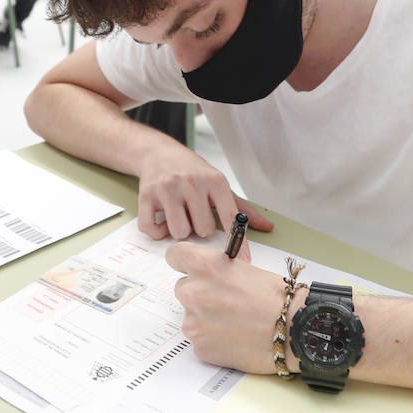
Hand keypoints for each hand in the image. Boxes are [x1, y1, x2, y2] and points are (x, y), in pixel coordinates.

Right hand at [135, 142, 271, 253]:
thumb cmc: (192, 171)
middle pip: (202, 230)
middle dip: (199, 228)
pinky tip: (162, 218)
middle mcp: (191, 183)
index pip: (230, 217)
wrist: (158, 152)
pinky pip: (152, 230)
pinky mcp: (146, 196)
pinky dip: (157, 232)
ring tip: (178, 214)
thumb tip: (267, 227)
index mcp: (214, 180)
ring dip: (179, 230)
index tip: (244, 260)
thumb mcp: (217, 184)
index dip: (238, 241)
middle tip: (194, 213)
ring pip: (179, 232)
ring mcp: (167, 189)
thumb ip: (241, 208)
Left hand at [166, 243, 300, 373]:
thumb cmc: (276, 297)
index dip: (183, 262)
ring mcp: (193, 322)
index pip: (174, 255)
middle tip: (224, 301)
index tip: (190, 268)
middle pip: (182, 288)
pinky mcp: (199, 347)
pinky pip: (200, 339)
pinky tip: (235, 338)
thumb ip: (217, 269)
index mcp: (204, 265)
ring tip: (235, 322)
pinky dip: (213, 339)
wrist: (292, 330)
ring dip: (206, 318)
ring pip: (191, 316)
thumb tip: (207, 273)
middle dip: (199, 293)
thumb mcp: (244, 268)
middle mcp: (192, 291)